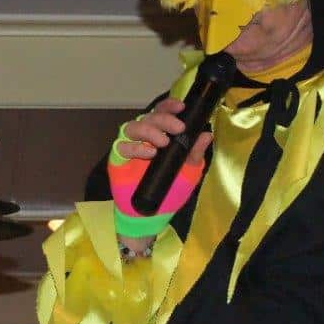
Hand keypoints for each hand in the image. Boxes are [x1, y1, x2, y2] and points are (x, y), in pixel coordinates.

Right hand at [108, 97, 212, 240]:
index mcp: (160, 135)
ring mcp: (129, 148)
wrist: (153, 217)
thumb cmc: (171, 192)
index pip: (161, 113)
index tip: (181, 107)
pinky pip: (121, 147)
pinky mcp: (117, 161)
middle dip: (163, 119)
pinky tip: (149, 154)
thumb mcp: (189, 172)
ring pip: (132, 127)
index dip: (169, 106)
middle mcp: (143, 138)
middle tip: (178, 128)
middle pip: (148, 117)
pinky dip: (134, 147)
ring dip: (148, 131)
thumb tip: (206, 134)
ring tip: (163, 143)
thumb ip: (195, 154)